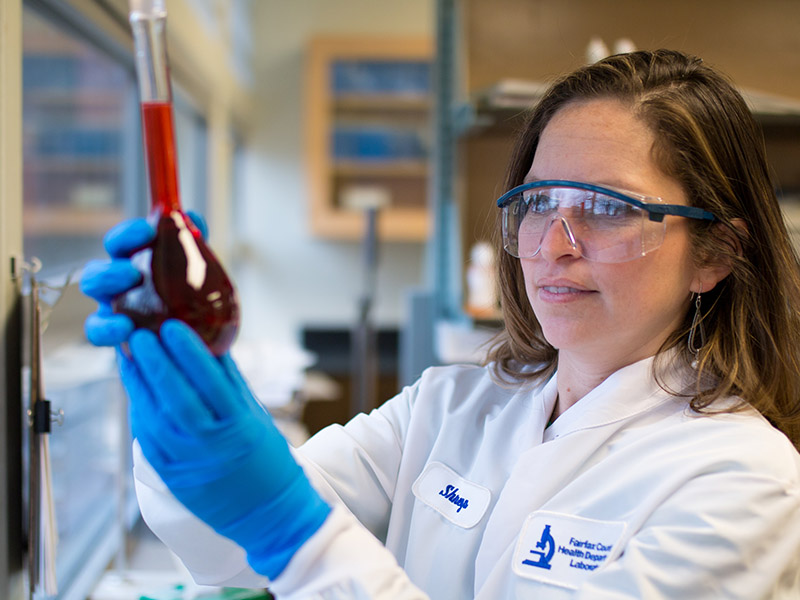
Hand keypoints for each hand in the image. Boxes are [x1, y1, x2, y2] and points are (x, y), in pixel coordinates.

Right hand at [80, 211, 207, 346]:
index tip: (148, 230)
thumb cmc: (187, 298)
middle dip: (112, 267)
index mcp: (133, 262)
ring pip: (91, 291)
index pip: (122, 242)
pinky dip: (107, 328)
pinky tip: (125, 327)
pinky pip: (96, 330)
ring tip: (129, 290)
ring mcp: (111, 307)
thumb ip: (191, 245)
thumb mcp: (194, 270)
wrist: (192, 338)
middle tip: (133, 273)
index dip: (129, 234)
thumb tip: (192, 216)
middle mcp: (116, 283)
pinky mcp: (112, 334)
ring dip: (106, 285)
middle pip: (97, 268)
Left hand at [123, 319, 330, 578]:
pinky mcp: (173, 478)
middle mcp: (213, 445)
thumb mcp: (257, 416)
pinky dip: (139, 412)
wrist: (269, 513)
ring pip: (155, 418)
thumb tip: (210, 342)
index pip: (209, 381)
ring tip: (129, 356)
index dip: (187, 352)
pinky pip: (148, 440)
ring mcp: (189, 463)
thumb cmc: (268, 459)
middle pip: (175, 397)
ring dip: (138, 384)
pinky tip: (134, 390)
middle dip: (154, 363)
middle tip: (138, 334)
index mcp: (240, 425)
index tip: (170, 327)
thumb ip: (232, 381)